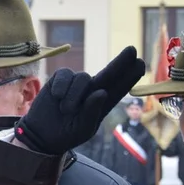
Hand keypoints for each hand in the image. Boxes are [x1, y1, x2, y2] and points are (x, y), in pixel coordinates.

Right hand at [15, 46, 145, 155]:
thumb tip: (101, 92)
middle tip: (132, 50)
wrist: (42, 134)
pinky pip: (66, 75)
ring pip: (83, 78)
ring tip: (65, 111)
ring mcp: (77, 84)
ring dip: (74, 95)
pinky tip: (57, 97)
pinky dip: (62, 86)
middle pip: (110, 73)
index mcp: (103, 104)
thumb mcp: (82, 129)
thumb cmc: (66, 134)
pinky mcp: (61, 79)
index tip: (141, 64)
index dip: (130, 76)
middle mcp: (93, 90)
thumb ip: (92, 113)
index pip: (120, 88)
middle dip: (121, 62)